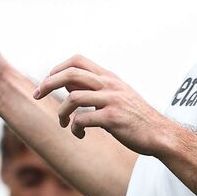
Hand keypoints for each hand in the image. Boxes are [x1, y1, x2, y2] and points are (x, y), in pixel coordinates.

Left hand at [35, 55, 174, 155]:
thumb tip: (67, 84)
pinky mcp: (112, 118)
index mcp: (110, 78)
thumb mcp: (117, 96)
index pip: (78, 60)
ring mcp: (112, 100)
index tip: (47, 81)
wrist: (160, 134)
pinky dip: (75, 128)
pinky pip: (82, 119)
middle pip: (70, 73)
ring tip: (63, 123)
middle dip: (48, 83)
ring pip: (73, 97)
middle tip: (36, 95)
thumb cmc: (136, 118)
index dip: (57, 68)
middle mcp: (110, 85)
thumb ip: (94, 89)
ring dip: (61, 112)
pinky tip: (80, 135)